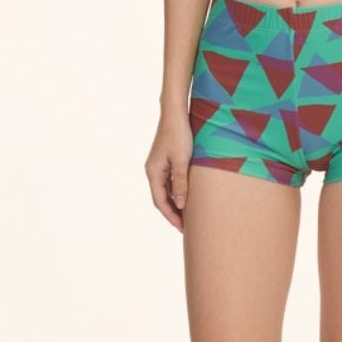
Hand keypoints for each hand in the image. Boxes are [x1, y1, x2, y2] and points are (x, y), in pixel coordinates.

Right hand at [145, 115, 193, 230]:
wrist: (175, 113)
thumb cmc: (179, 135)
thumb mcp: (182, 161)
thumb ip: (181, 183)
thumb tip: (179, 205)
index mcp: (153, 172)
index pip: (160, 202)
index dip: (171, 216)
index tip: (182, 228)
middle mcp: (153, 170)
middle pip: (161, 198)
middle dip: (173, 213)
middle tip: (186, 227)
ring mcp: (159, 165)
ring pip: (166, 190)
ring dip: (175, 203)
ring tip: (188, 215)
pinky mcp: (166, 160)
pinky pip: (170, 181)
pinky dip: (177, 191)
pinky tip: (188, 196)